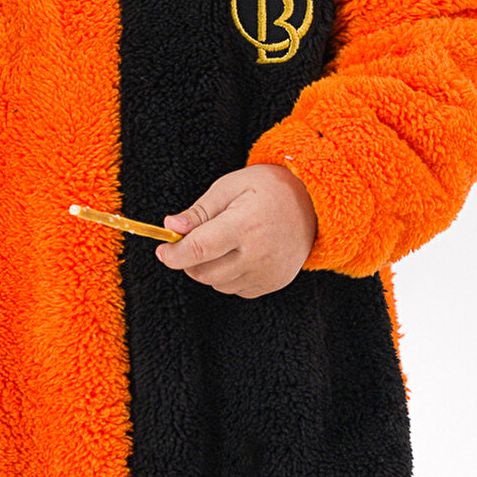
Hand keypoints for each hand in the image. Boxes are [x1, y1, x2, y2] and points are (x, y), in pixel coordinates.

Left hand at [156, 163, 316, 296]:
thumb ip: (199, 211)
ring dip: (209, 268)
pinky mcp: (274, 283)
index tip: (162, 251)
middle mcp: (257, 255)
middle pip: (203, 272)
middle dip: (189, 260)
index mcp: (244, 225)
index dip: (174, 255)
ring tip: (224, 243)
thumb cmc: (268, 189)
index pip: (199, 250)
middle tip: (195, 239)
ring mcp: (268, 273)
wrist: (313, 202)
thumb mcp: (230, 187)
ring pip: (217, 284)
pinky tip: (240, 254)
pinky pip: (236, 289)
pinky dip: (229, 276)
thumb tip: (171, 227)